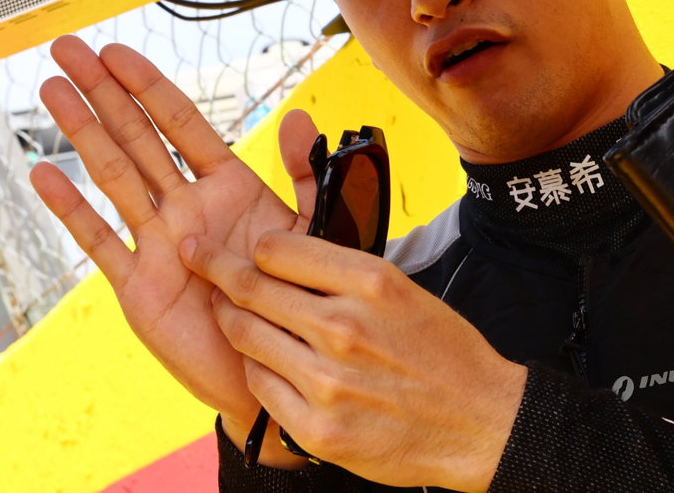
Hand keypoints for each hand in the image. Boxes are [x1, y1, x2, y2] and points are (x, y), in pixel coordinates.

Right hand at [29, 36, 304, 430]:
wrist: (279, 369)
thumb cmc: (297, 299)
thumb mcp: (312, 231)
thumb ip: (302, 175)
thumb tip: (301, 117)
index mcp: (229, 188)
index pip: (183, 124)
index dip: (150, 87)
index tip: (119, 51)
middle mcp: (186, 207)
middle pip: (138, 137)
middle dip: (104, 92)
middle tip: (68, 48)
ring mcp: (158, 244)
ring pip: (113, 175)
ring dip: (82, 131)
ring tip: (51, 90)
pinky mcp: (139, 286)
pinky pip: (100, 241)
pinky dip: (72, 208)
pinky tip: (43, 174)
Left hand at [182, 228, 527, 491]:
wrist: (480, 421)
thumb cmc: (442, 352)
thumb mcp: (404, 290)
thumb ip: (344, 273)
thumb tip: (283, 255)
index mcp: (372, 282)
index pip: (279, 248)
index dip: (256, 247)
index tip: (245, 248)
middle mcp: (345, 327)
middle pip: (251, 288)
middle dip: (215, 268)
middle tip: (193, 255)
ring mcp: (328, 381)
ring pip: (246, 336)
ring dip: (232, 320)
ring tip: (229, 312)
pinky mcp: (317, 427)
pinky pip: (259, 386)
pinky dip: (257, 370)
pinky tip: (268, 364)